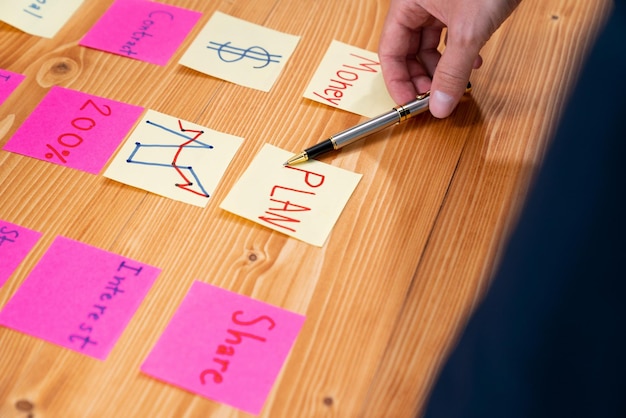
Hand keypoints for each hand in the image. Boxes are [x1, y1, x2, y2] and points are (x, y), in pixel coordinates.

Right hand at [379, 0, 519, 117]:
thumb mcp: (468, 31)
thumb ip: (453, 71)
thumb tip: (440, 104)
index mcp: (407, 4)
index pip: (389, 50)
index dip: (397, 80)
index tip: (408, 103)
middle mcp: (419, 4)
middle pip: (408, 50)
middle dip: (420, 77)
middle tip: (432, 99)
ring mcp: (439, 4)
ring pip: (430, 46)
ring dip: (441, 69)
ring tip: (454, 85)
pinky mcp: (460, 6)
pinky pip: (450, 37)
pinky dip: (458, 55)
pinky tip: (472, 65)